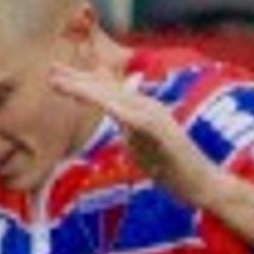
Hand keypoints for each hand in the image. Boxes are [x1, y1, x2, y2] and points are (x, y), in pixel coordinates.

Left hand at [45, 61, 213, 203]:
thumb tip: (111, 108)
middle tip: (50, 70)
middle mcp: (147, 107)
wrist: (202, 183)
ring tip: (62, 83)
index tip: (55, 73)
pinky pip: (135, 119)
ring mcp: (156, 117)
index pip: (107, 91)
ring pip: (117, 99)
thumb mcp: (141, 142)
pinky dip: (117, 108)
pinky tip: (100, 102)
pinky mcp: (163, 133)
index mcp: (140, 109)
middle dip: (78, 79)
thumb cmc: (172, 166)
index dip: (82, 80)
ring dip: (88, 89)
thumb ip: (126, 123)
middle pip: (108, 89)